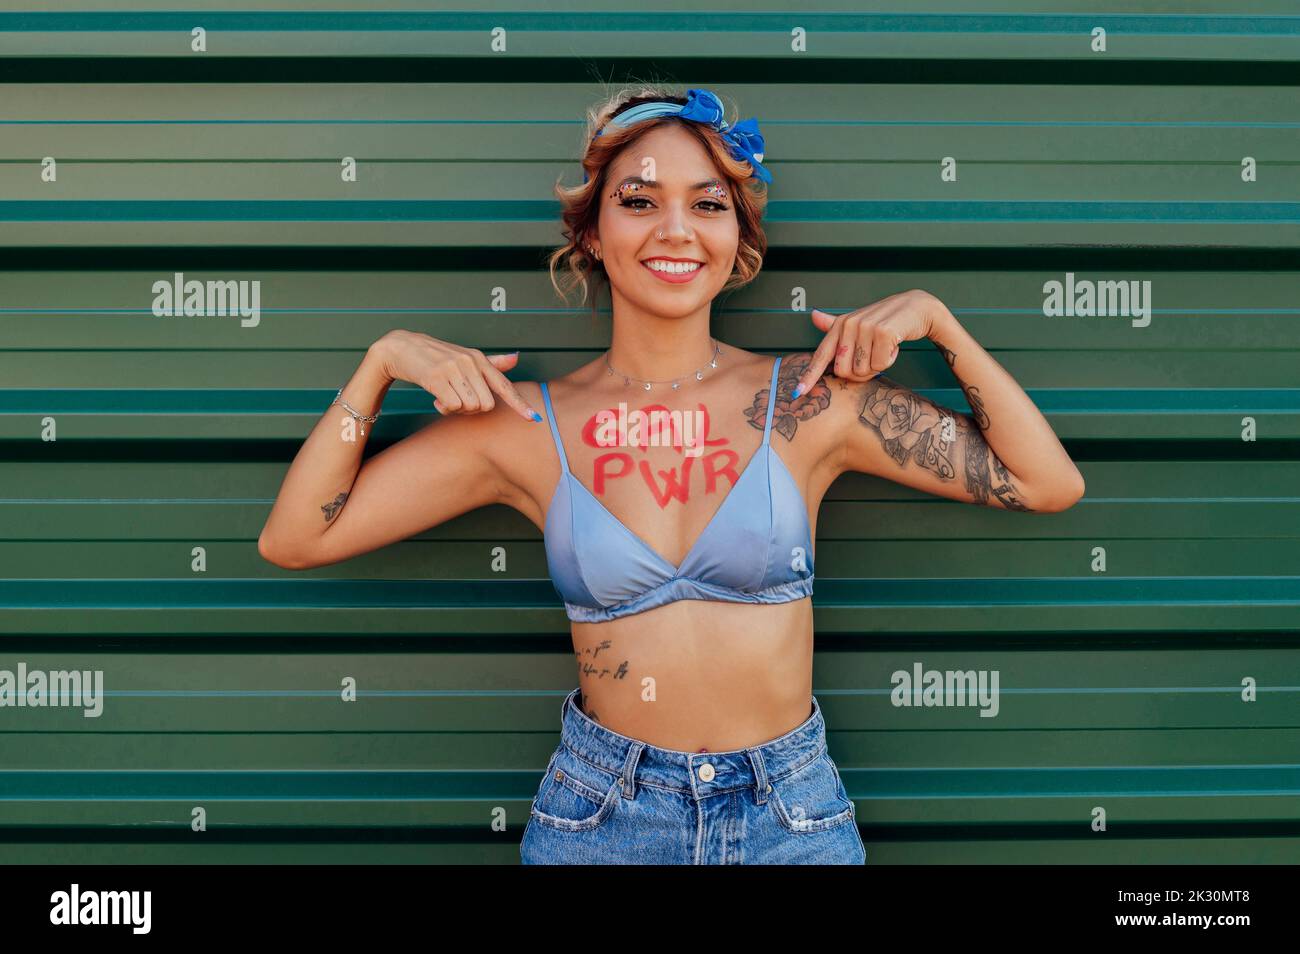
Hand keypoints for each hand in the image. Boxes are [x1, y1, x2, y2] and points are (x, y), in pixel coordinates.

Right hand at [371, 330, 540, 420]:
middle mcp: (470, 362)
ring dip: (457, 410)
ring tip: (446, 397)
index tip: (533, 418)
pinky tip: (436, 399)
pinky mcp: (436, 377)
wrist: (402, 348)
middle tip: (458, 401)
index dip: (519, 403)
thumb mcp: (465, 357)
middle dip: (473, 410)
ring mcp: (454, 368)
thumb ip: (491, 363)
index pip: (504, 385)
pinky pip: (452, 406)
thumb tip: (516, 359)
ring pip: (470, 406)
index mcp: (479, 359)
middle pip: (486, 405)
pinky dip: (444, 409)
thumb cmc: (436, 357)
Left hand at [791, 289, 946, 397]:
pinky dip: (890, 360)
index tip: (798, 392)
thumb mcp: (859, 322)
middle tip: (873, 358)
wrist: (917, 308)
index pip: (821, 355)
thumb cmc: (886, 319)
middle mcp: (849, 325)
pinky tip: (894, 345)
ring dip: (878, 366)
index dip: (809, 376)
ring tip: (884, 348)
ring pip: (864, 371)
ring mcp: (865, 327)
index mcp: (840, 325)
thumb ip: (836, 324)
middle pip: (844, 372)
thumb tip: (813, 316)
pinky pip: (881, 365)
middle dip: (860, 373)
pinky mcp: (883, 333)